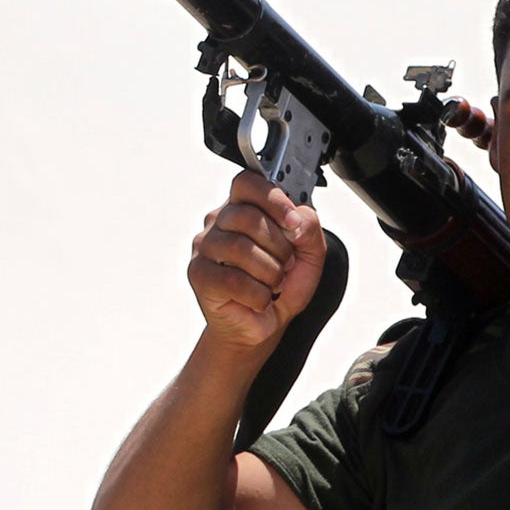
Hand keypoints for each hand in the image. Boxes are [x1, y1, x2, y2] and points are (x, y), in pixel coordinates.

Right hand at [188, 170, 326, 353]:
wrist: (262, 326)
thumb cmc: (280, 287)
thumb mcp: (310, 254)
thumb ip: (310, 228)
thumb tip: (297, 220)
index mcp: (243, 208)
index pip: (248, 183)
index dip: (273, 199)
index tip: (293, 222)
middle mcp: (219, 223)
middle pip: (246, 216)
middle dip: (278, 244)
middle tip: (286, 263)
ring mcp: (205, 249)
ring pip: (240, 248)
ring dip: (269, 272)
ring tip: (273, 284)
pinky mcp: (199, 275)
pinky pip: (233, 279)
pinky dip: (258, 294)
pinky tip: (260, 299)